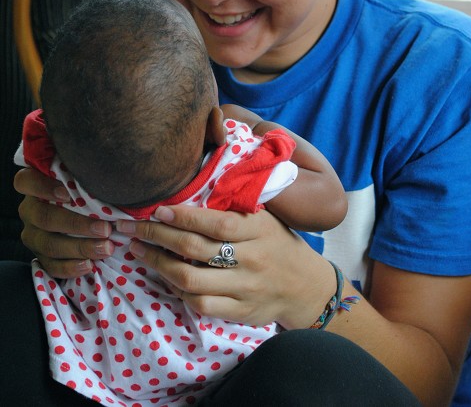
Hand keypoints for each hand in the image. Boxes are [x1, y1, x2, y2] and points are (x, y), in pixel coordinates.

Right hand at [14, 167, 113, 276]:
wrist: (88, 212)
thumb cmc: (88, 187)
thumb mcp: (85, 176)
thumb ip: (89, 171)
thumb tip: (114, 163)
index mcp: (35, 185)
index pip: (26, 181)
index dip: (42, 187)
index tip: (67, 193)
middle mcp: (30, 209)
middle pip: (43, 217)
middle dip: (76, 224)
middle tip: (105, 229)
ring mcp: (33, 234)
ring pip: (48, 244)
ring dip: (79, 248)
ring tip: (105, 248)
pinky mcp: (41, 255)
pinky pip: (51, 265)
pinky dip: (71, 267)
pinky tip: (90, 265)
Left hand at [116, 204, 335, 328]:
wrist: (306, 287)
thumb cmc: (278, 243)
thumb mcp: (265, 218)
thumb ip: (234, 208)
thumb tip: (191, 192)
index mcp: (258, 230)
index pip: (216, 223)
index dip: (185, 217)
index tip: (158, 209)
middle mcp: (252, 259)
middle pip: (196, 249)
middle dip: (157, 236)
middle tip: (131, 228)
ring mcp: (245, 288)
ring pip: (192, 280)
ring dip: (158, 265)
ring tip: (138, 250)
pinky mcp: (240, 311)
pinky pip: (200, 304)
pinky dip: (178, 291)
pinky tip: (164, 278)